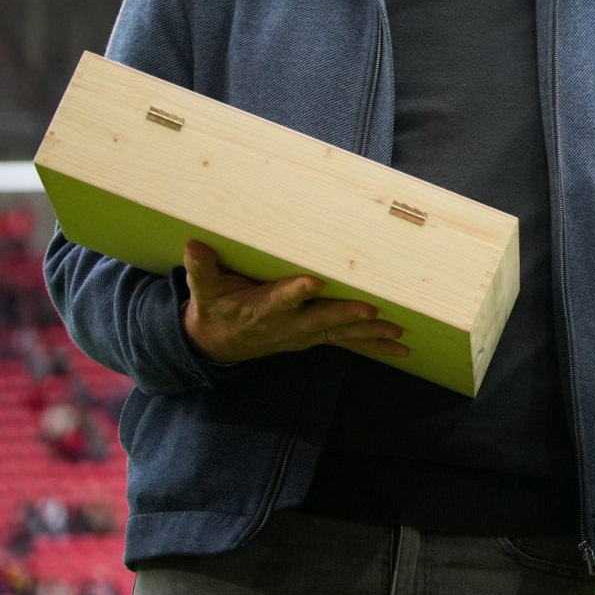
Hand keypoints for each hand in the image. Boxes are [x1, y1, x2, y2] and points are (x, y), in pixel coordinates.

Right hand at [181, 240, 405, 364]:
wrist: (216, 345)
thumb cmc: (214, 309)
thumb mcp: (204, 292)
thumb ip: (202, 269)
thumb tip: (193, 244)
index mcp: (263, 308)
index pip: (281, 298)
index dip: (296, 291)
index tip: (313, 282)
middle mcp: (287, 324)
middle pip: (321, 318)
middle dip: (346, 314)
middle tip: (372, 311)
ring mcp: (303, 334)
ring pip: (340, 333)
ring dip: (369, 334)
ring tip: (397, 333)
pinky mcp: (314, 337)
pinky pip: (347, 342)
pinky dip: (374, 346)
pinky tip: (401, 350)